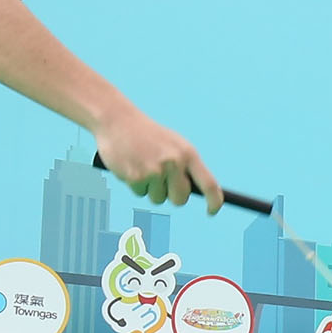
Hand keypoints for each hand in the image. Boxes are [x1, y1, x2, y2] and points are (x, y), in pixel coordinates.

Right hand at [94, 108, 220, 212]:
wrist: (117, 120)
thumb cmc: (148, 135)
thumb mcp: (173, 145)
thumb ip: (186, 166)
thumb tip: (199, 192)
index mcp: (188, 153)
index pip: (209, 184)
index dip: (214, 201)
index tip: (212, 211)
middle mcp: (175, 162)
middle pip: (180, 199)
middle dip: (171, 195)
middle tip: (160, 179)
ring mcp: (156, 171)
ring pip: (158, 198)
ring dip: (150, 189)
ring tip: (142, 165)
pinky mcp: (137, 177)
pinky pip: (140, 194)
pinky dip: (134, 185)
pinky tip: (130, 165)